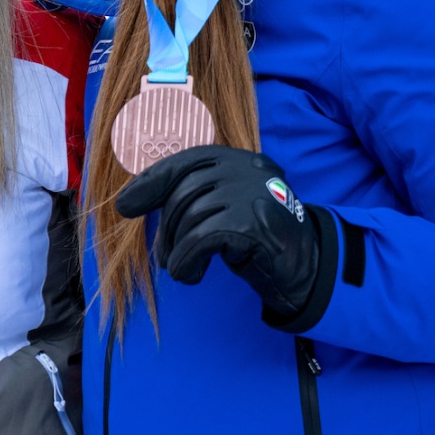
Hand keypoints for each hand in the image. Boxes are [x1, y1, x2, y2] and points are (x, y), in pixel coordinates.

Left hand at [115, 145, 319, 317]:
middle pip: (184, 193)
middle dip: (168, 230)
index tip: (125, 206)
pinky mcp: (254, 223)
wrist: (309, 270)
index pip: (184, 161)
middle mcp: (247, 168)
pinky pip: (201, 239)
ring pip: (191, 217)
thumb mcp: (226, 208)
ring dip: (177, 250)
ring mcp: (253, 193)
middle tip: (166, 257)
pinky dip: (187, 260)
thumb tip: (129, 199)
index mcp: (239, 159)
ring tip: (183, 268)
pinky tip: (190, 275)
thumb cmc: (258, 240)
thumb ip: (193, 196)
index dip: (150, 183)